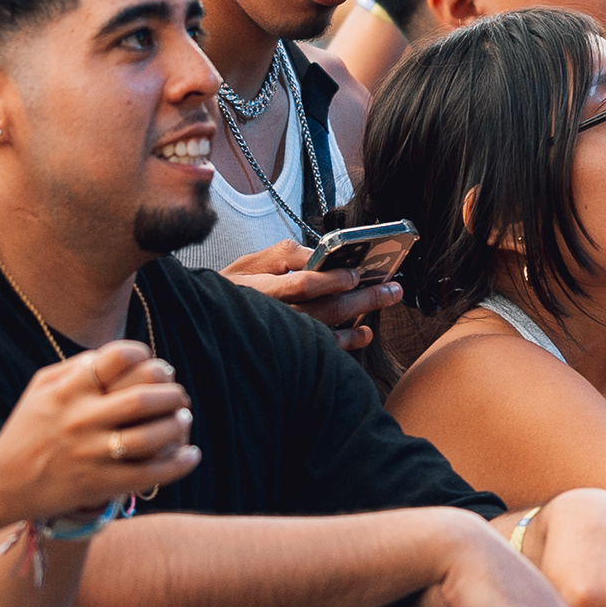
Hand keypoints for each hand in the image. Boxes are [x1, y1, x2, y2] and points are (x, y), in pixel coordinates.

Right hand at [0, 341, 199, 525]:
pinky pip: (148, 474)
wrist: (2, 482)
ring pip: (150, 436)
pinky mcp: (99, 484)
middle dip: (171, 392)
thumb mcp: (41, 388)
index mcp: (68, 390)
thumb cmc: (27, 430)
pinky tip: (191, 456)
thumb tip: (121, 354)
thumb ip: (77, 366)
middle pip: (142, 396)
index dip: (144, 356)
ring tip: (183, 419)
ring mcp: (91, 454)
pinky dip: (177, 464)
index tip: (153, 363)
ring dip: (176, 425)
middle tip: (178, 393)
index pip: (118, 358)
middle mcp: (80, 419)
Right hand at [221, 238, 400, 353]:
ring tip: (387, 298)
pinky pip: (324, 350)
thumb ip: (288, 256)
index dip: (332, 280)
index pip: (302, 285)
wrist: (213, 326)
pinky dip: (348, 341)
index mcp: (259, 288)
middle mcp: (272, 317)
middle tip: (392, 286)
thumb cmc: (234, 288)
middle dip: (363, 296)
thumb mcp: (252, 262)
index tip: (358, 273)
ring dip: (363, 315)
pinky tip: (365, 331)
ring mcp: (282, 338)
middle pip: (326, 308)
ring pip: (330, 330)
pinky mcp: (291, 352)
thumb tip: (323, 254)